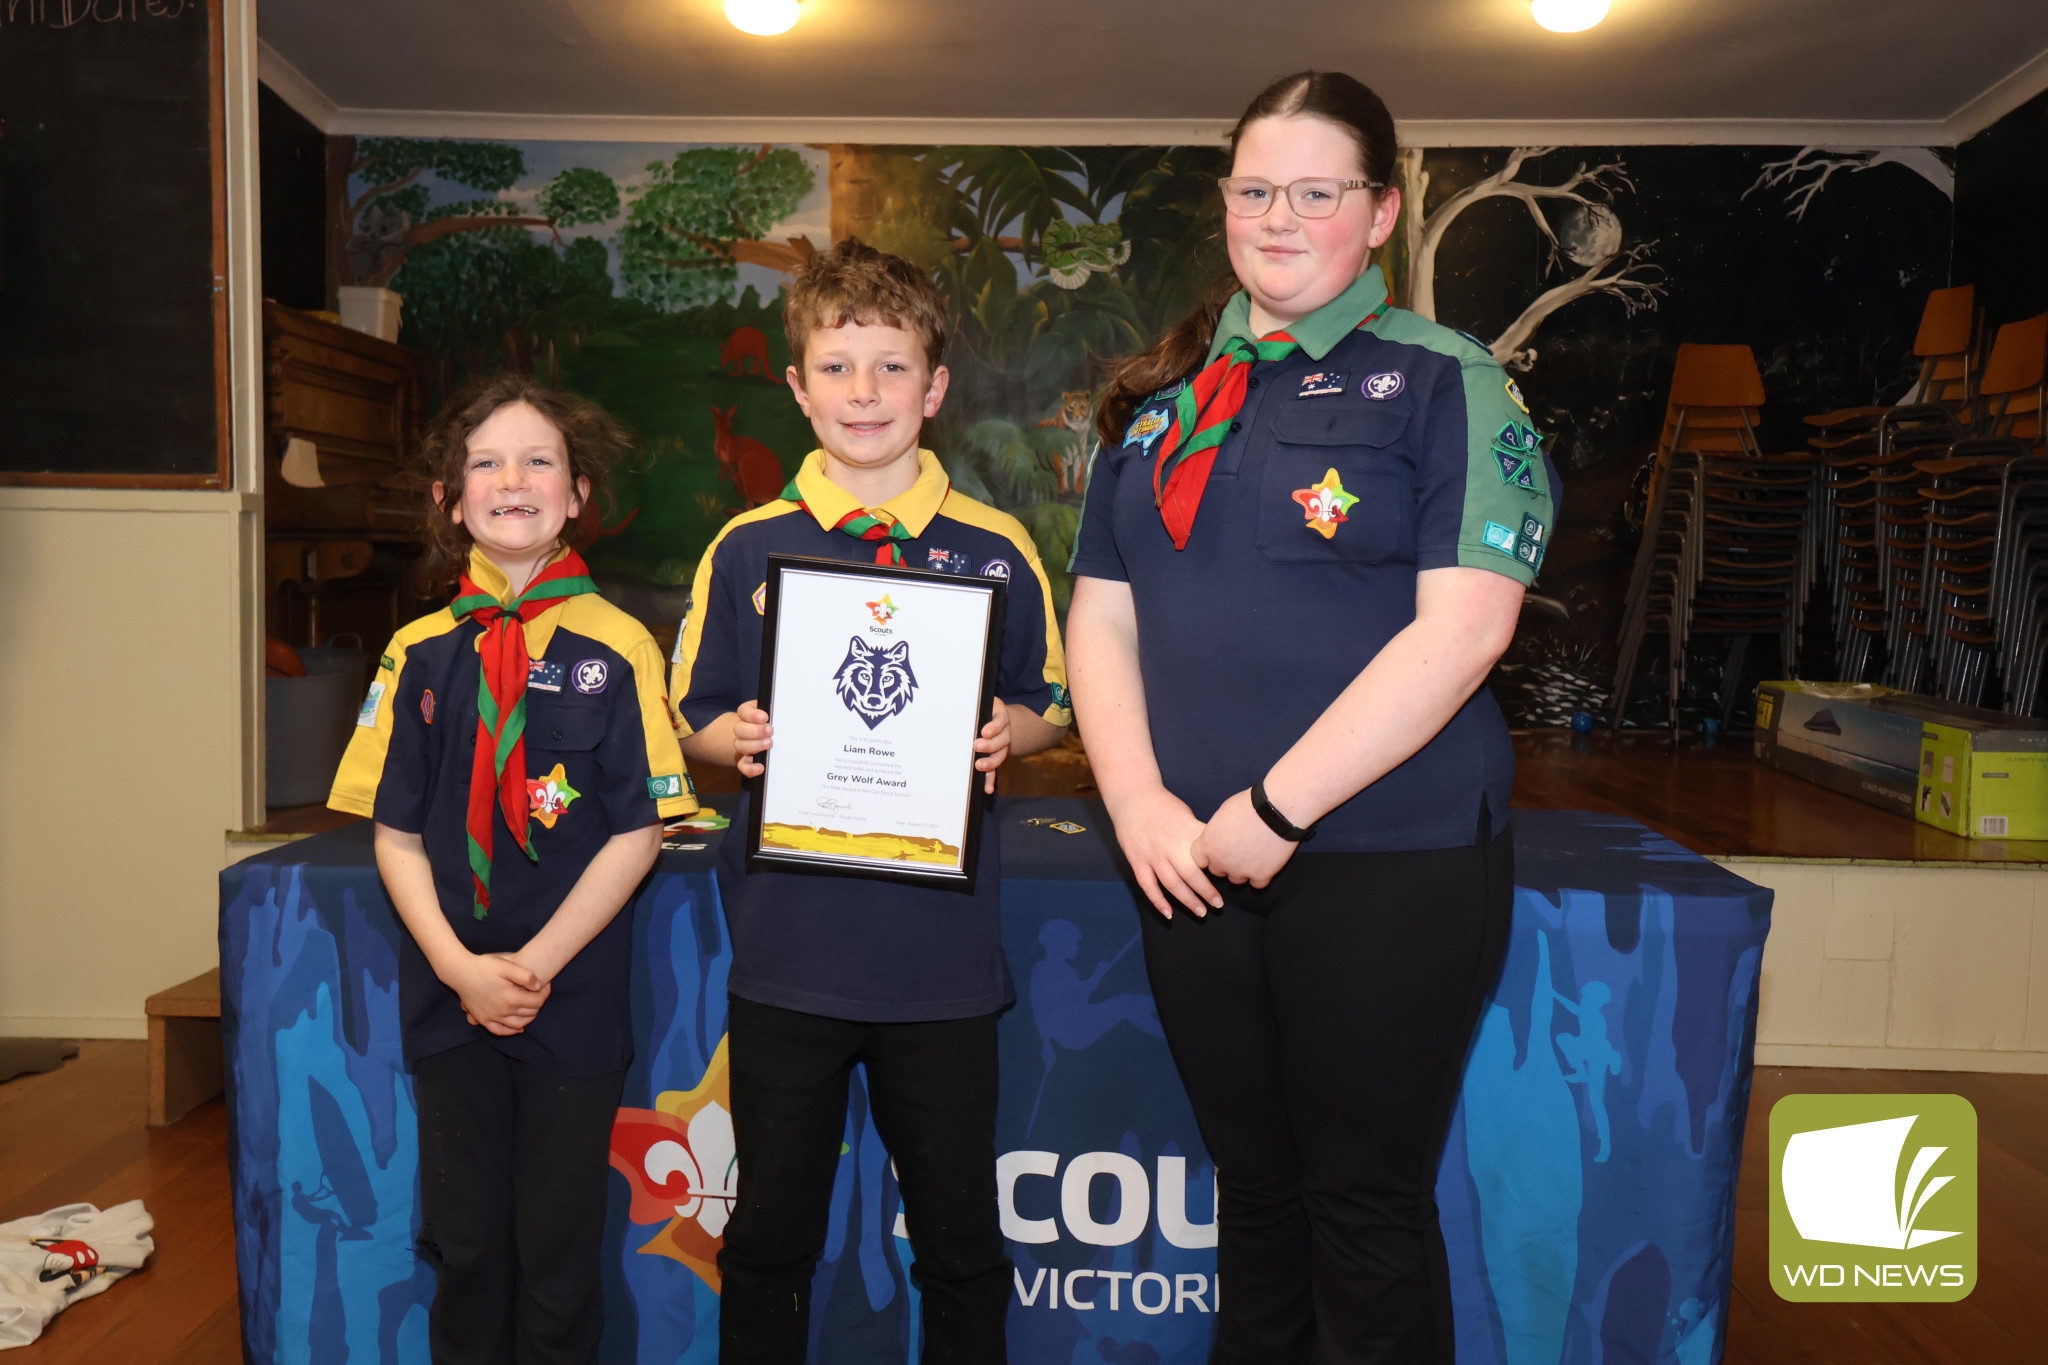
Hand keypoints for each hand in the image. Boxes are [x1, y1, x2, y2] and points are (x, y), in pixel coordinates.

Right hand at [446, 952, 548, 1035]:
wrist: (460, 972)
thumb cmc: (484, 966)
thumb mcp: (507, 965)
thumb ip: (526, 976)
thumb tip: (539, 987)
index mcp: (510, 998)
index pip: (538, 1001)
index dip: (546, 992)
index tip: (546, 984)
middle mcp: (502, 1011)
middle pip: (530, 1013)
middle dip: (539, 1003)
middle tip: (539, 992)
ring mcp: (491, 1018)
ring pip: (518, 1024)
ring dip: (529, 1017)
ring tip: (531, 1005)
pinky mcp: (482, 1019)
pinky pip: (500, 1031)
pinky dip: (511, 1031)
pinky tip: (518, 1027)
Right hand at [734, 700, 771, 776]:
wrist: (768, 737)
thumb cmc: (774, 722)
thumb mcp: (776, 712)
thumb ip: (778, 711)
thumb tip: (789, 713)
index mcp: (748, 714)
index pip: (744, 711)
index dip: (752, 715)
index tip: (765, 717)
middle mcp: (742, 729)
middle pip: (739, 729)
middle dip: (755, 731)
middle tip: (770, 731)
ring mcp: (743, 745)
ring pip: (740, 746)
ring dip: (755, 746)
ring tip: (769, 744)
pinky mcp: (745, 761)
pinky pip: (743, 766)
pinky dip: (750, 768)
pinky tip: (760, 767)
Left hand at [972, 699, 1011, 794]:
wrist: (993, 719)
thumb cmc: (979, 711)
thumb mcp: (978, 706)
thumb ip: (970, 711)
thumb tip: (948, 712)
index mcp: (999, 716)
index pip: (1000, 721)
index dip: (994, 727)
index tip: (984, 732)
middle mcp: (1004, 732)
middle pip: (1002, 740)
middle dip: (989, 745)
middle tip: (976, 746)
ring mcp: (1002, 746)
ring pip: (1000, 755)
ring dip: (991, 763)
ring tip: (979, 766)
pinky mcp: (996, 758)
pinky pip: (995, 769)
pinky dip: (991, 779)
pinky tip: (987, 788)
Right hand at [1108, 786, 1219, 919]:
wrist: (1133, 797)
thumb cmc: (1165, 806)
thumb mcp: (1188, 815)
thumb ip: (1199, 835)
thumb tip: (1217, 853)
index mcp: (1186, 832)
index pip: (1206, 856)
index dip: (1219, 871)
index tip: (1229, 880)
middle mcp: (1170, 846)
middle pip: (1191, 874)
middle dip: (1206, 892)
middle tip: (1218, 905)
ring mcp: (1152, 855)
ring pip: (1171, 884)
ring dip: (1187, 901)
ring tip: (1201, 912)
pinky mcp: (1137, 861)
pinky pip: (1148, 886)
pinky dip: (1158, 901)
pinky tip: (1169, 914)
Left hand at [1193, 788, 1298, 889]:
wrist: (1276, 810)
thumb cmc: (1248, 805)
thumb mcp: (1223, 814)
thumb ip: (1216, 831)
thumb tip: (1219, 837)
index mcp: (1208, 844)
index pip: (1198, 859)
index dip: (1208, 855)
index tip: (1218, 849)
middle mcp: (1221, 861)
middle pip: (1217, 871)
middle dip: (1225, 863)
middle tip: (1240, 849)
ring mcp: (1240, 871)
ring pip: (1236, 879)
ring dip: (1242, 871)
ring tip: (1254, 854)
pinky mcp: (1260, 876)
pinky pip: (1256, 884)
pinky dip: (1261, 876)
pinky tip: (1266, 863)